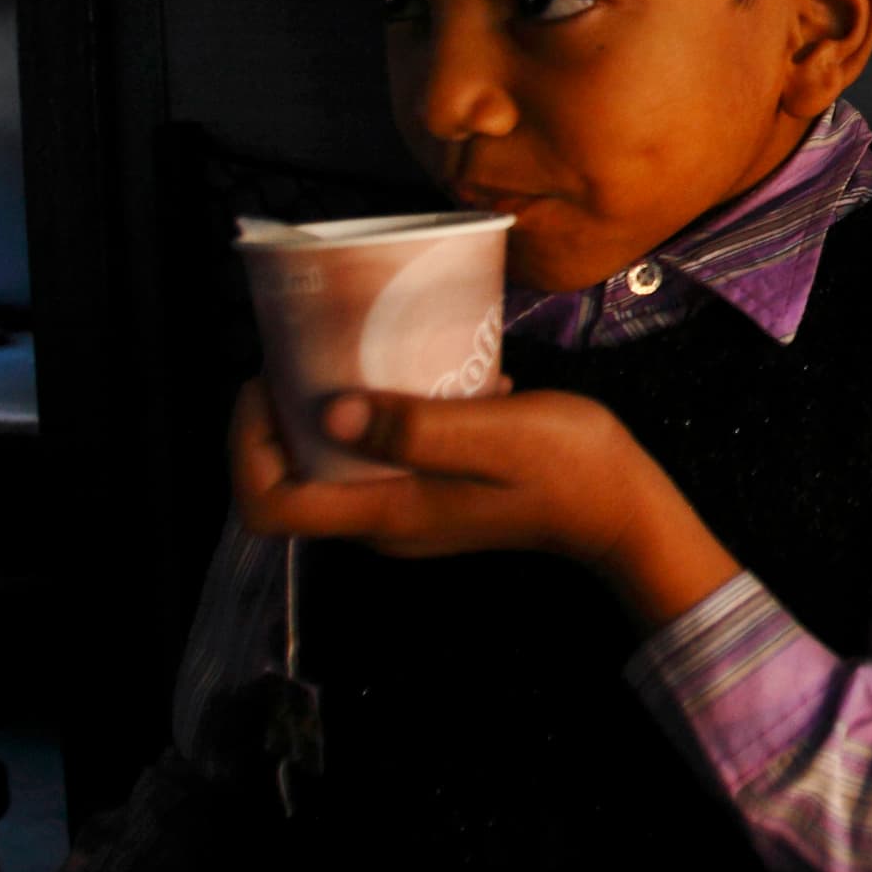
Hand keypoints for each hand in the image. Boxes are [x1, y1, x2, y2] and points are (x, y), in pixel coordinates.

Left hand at [227, 379, 736, 623]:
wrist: (624, 509)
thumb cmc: (567, 468)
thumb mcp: (495, 436)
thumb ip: (416, 427)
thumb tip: (328, 413)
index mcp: (386, 513)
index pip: (271, 504)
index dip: (247, 446)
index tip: (268, 383)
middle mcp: (384, 523)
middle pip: (294, 479)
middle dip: (281, 416)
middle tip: (307, 349)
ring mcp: (409, 513)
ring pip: (333, 465)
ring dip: (329, 409)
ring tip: (357, 350)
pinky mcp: (433, 496)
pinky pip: (376, 457)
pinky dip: (377, 416)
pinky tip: (419, 375)